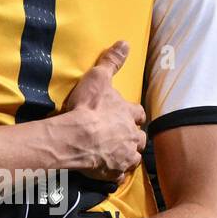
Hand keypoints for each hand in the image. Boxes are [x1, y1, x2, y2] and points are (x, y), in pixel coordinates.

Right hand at [55, 40, 145, 181]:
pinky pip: (118, 175)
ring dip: (127, 155)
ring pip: (133, 157)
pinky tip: (107, 171)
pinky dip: (114, 173)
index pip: (139, 113)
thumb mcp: (98, 78)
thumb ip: (112, 61)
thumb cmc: (87, 107)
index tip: (127, 115)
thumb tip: (125, 42)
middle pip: (140, 138)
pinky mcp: (113, 171)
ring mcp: (124, 155)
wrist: (76, 137)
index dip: (133, 114)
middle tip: (121, 137)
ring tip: (116, 154)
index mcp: (129, 114)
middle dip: (133, 137)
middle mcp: (131, 135)